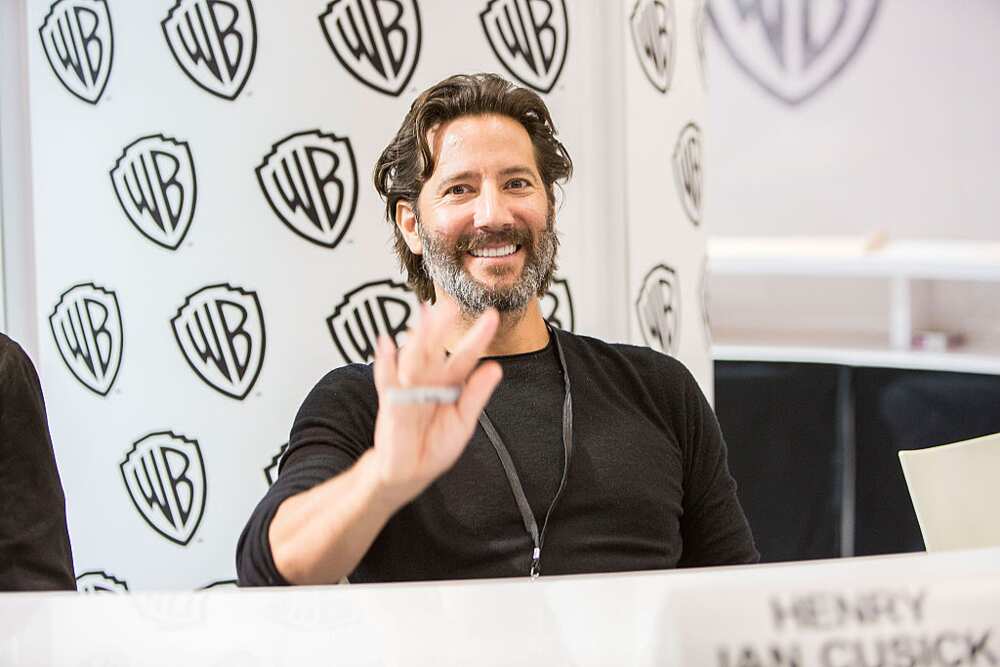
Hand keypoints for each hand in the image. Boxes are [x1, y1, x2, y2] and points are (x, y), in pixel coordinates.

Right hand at [370, 303, 502, 504]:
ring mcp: (408, 389)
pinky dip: (385, 363)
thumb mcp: (463, 421)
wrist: (410, 471)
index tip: (492, 317)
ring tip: (423, 314)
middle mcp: (428, 380)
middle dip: (443, 327)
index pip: (465, 356)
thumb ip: (476, 395)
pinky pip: (388, 382)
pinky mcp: (391, 403)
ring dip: (418, 336)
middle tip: (452, 306)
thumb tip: (495, 368)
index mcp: (449, 383)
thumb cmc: (435, 445)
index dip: (478, 337)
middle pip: (436, 349)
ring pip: (414, 358)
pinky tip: (385, 344)